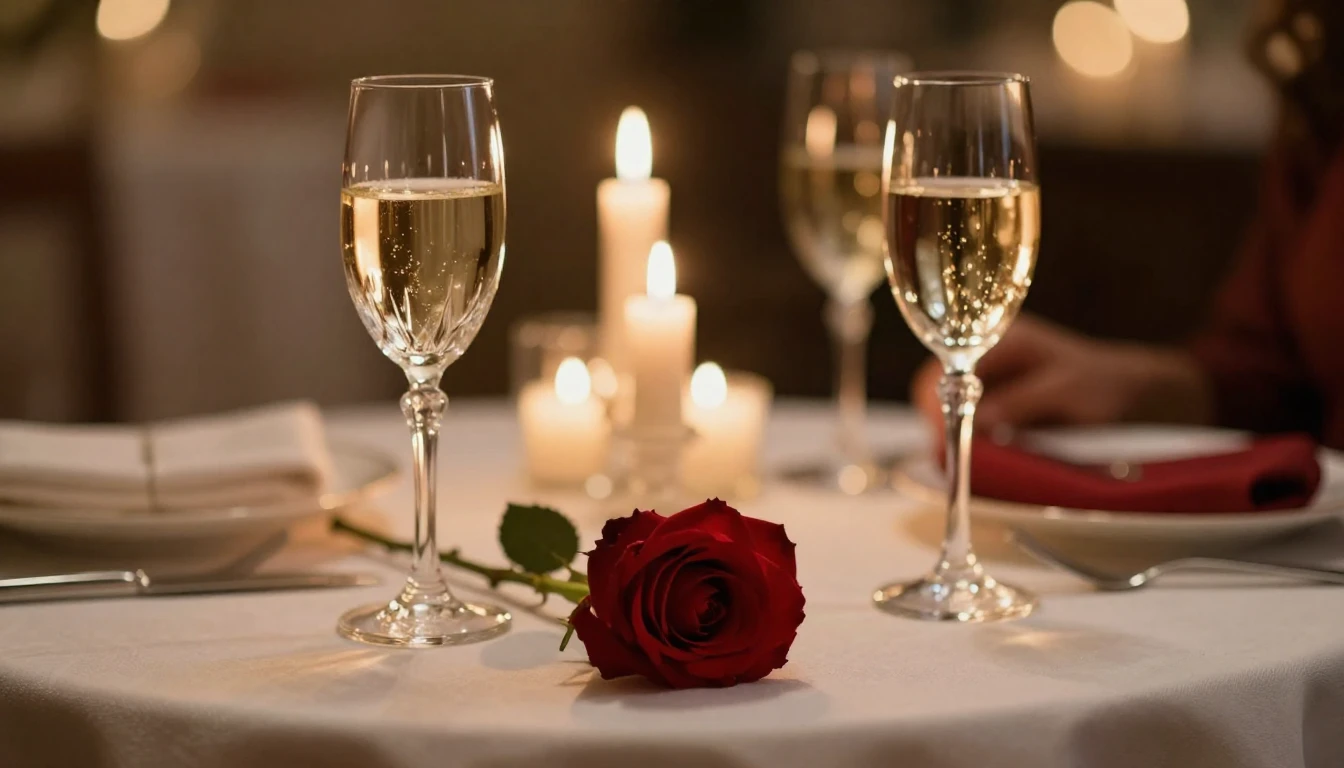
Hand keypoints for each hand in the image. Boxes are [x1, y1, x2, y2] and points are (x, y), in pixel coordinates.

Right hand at [911, 315, 1212, 441]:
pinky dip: (969, 438)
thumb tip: (969, 424)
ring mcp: (992, 381)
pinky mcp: (999, 405)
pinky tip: (983, 454)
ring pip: (947, 406)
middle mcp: (988, 353)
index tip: (943, 436)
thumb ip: (1018, 404)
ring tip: (975, 457)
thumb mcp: (1065, 392)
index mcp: (1001, 337)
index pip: (943, 363)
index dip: (934, 400)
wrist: (1145, 397)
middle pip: (935, 384)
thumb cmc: (1110, 385)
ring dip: (953, 431)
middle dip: (940, 418)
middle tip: (957, 453)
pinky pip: (968, 421)